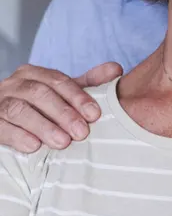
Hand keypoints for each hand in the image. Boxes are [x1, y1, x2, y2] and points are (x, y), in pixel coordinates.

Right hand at [0, 62, 122, 152]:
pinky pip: (1, 127)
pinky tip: (34, 147)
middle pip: (40, 93)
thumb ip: (87, 83)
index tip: (95, 114)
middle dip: (63, 113)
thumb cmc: (36, 108)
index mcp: (34, 74)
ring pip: (20, 109)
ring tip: (63, 142)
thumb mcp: (60, 94)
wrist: (0, 119)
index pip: (58, 80)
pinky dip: (18, 136)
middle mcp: (14, 84)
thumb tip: (116, 69)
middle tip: (82, 132)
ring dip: (43, 126)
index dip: (78, 97)